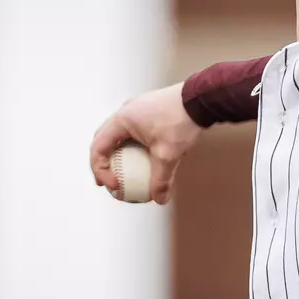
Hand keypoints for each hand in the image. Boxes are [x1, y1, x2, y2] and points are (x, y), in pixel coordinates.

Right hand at [88, 83, 201, 204]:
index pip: (98, 147)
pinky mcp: (149, 110)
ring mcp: (136, 109)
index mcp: (121, 120)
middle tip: (108, 181)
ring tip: (124, 172)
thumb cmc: (182, 122)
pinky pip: (135, 131)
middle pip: (103, 140)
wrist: (201, 98)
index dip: (100, 170)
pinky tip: (146, 158)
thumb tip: (159, 200)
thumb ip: (161, 177)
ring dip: (118, 153)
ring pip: (119, 134)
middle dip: (103, 162)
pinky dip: (134, 145)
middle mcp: (124, 112)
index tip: (113, 186)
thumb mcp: (170, 153)